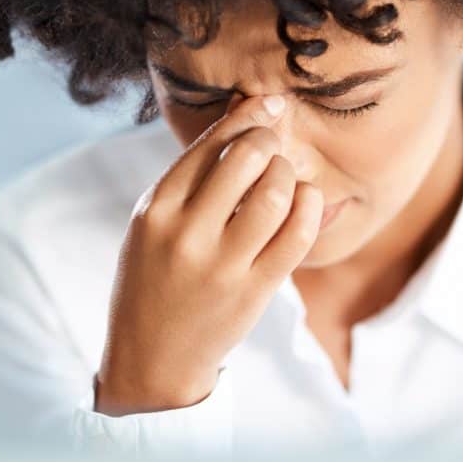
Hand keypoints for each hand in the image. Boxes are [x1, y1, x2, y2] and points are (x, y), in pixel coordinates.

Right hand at [94, 92, 323, 414]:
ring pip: (274, 194)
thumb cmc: (155, 277)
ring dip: (289, 174)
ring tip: (285, 177)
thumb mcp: (153, 222)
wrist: (153, 356)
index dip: (246, 116)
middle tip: (275, 144)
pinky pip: (296, 237)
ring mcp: (222, 266)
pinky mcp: (253, 292)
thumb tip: (243, 110)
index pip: (209, 144)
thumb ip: (192, 174)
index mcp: (155, 209)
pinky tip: (306, 200)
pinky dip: (309, 208)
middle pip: (245, 159)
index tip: (268, 104)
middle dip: (269, 140)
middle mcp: (186, 234)